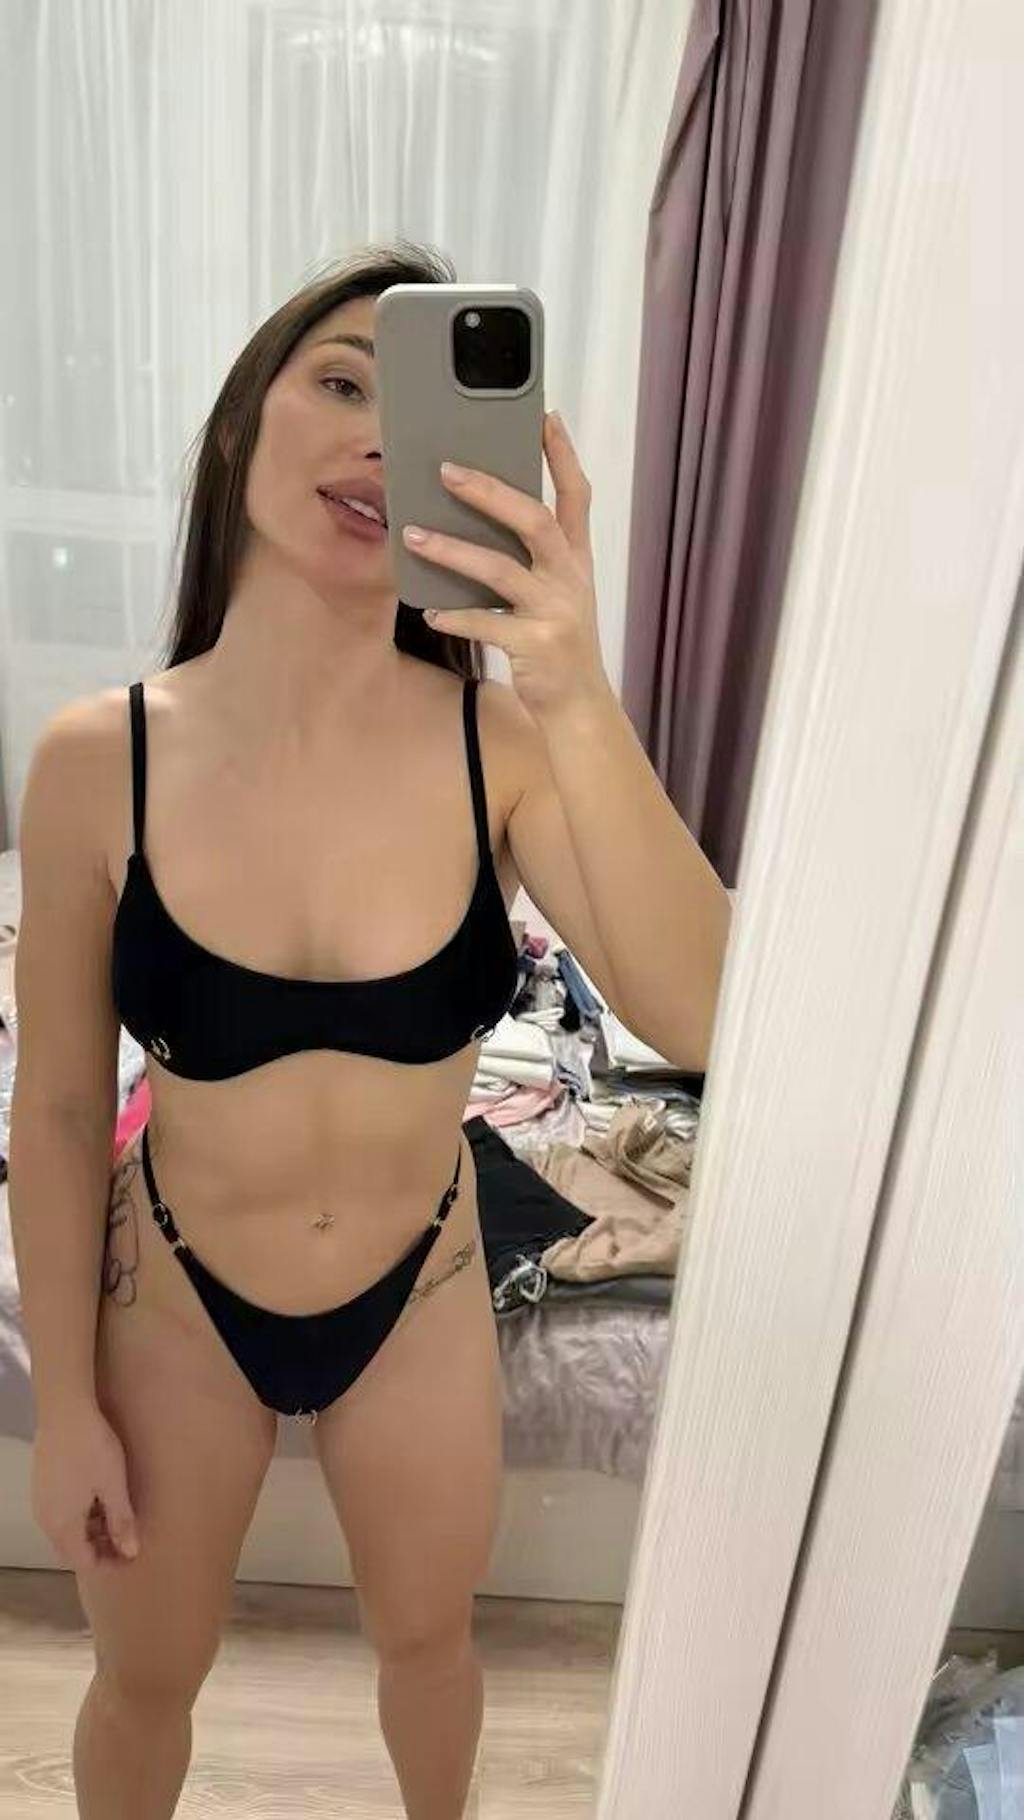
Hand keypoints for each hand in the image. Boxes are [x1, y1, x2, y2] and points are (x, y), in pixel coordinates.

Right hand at [32, 1401, 140, 1571]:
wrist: (64, 1410)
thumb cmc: (93, 1450)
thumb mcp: (113, 1486)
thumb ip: (121, 1521)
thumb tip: (131, 1553)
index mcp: (62, 1526)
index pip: (83, 1562)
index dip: (108, 1563)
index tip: (131, 1555)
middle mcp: (46, 1520)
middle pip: (71, 1549)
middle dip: (98, 1549)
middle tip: (126, 1538)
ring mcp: (41, 1502)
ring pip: (66, 1531)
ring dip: (89, 1532)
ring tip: (117, 1518)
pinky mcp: (42, 1485)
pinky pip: (60, 1513)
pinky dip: (80, 1516)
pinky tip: (99, 1499)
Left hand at [402, 411, 613, 721]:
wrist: (579, 706)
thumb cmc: (557, 642)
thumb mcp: (556, 592)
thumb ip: (530, 558)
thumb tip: (475, 517)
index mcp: (576, 559)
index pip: (576, 495)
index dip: (562, 455)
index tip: (545, 416)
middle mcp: (570, 578)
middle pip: (533, 520)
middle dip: (489, 492)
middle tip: (446, 470)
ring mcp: (556, 611)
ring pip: (501, 569)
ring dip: (453, 550)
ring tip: (412, 536)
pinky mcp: (537, 644)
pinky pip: (487, 623)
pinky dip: (455, 615)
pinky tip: (429, 609)